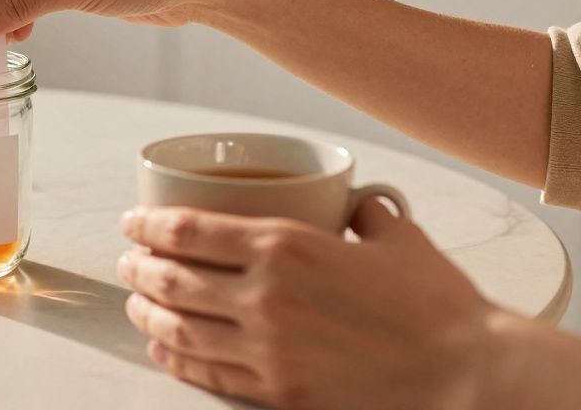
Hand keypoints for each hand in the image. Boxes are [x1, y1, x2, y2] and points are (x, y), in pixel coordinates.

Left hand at [116, 201, 503, 408]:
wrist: (466, 377)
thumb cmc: (437, 305)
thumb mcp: (396, 238)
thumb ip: (365, 215)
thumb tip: (358, 204)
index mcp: (285, 246)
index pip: (189, 230)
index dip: (148, 225)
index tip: (132, 222)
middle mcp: (264, 296)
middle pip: (172, 279)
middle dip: (138, 267)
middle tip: (127, 261)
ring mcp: (267, 348)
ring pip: (179, 329)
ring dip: (147, 313)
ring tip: (135, 303)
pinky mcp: (279, 390)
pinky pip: (208, 373)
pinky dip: (175, 360)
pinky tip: (163, 352)